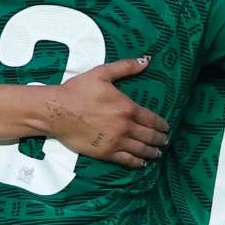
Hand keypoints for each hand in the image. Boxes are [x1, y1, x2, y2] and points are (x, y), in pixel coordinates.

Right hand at [30, 57, 169, 167]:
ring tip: (157, 153)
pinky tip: (141, 163)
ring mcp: (116, 141)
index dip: (161, 124)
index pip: (151, 119)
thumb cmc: (78, 90)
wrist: (57, 110)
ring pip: (140, 150)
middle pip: (149, 136)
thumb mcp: (102, 73)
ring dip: (152, 152)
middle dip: (160, 139)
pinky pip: (126, 160)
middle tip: (165, 141)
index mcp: (127, 108)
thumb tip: (146, 60)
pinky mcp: (105, 152)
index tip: (166, 127)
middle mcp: (125, 127)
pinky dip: (136, 163)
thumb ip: (125, 67)